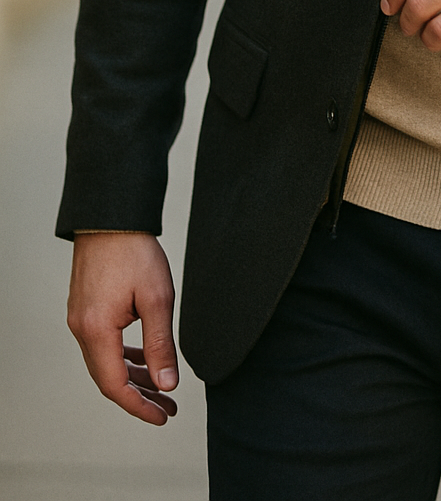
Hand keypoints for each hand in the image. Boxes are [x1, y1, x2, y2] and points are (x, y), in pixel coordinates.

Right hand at [67, 232, 178, 424]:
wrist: (111, 217)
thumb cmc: (134, 251)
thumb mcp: (157, 299)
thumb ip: (160, 345)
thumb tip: (166, 384)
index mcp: (96, 330)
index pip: (115, 385)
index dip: (139, 406)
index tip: (162, 416)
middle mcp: (82, 329)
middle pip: (108, 378)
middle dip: (139, 396)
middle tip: (167, 407)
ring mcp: (81, 319)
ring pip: (105, 362)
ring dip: (132, 376)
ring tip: (160, 387)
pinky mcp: (85, 308)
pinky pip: (102, 344)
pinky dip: (122, 356)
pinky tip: (140, 357)